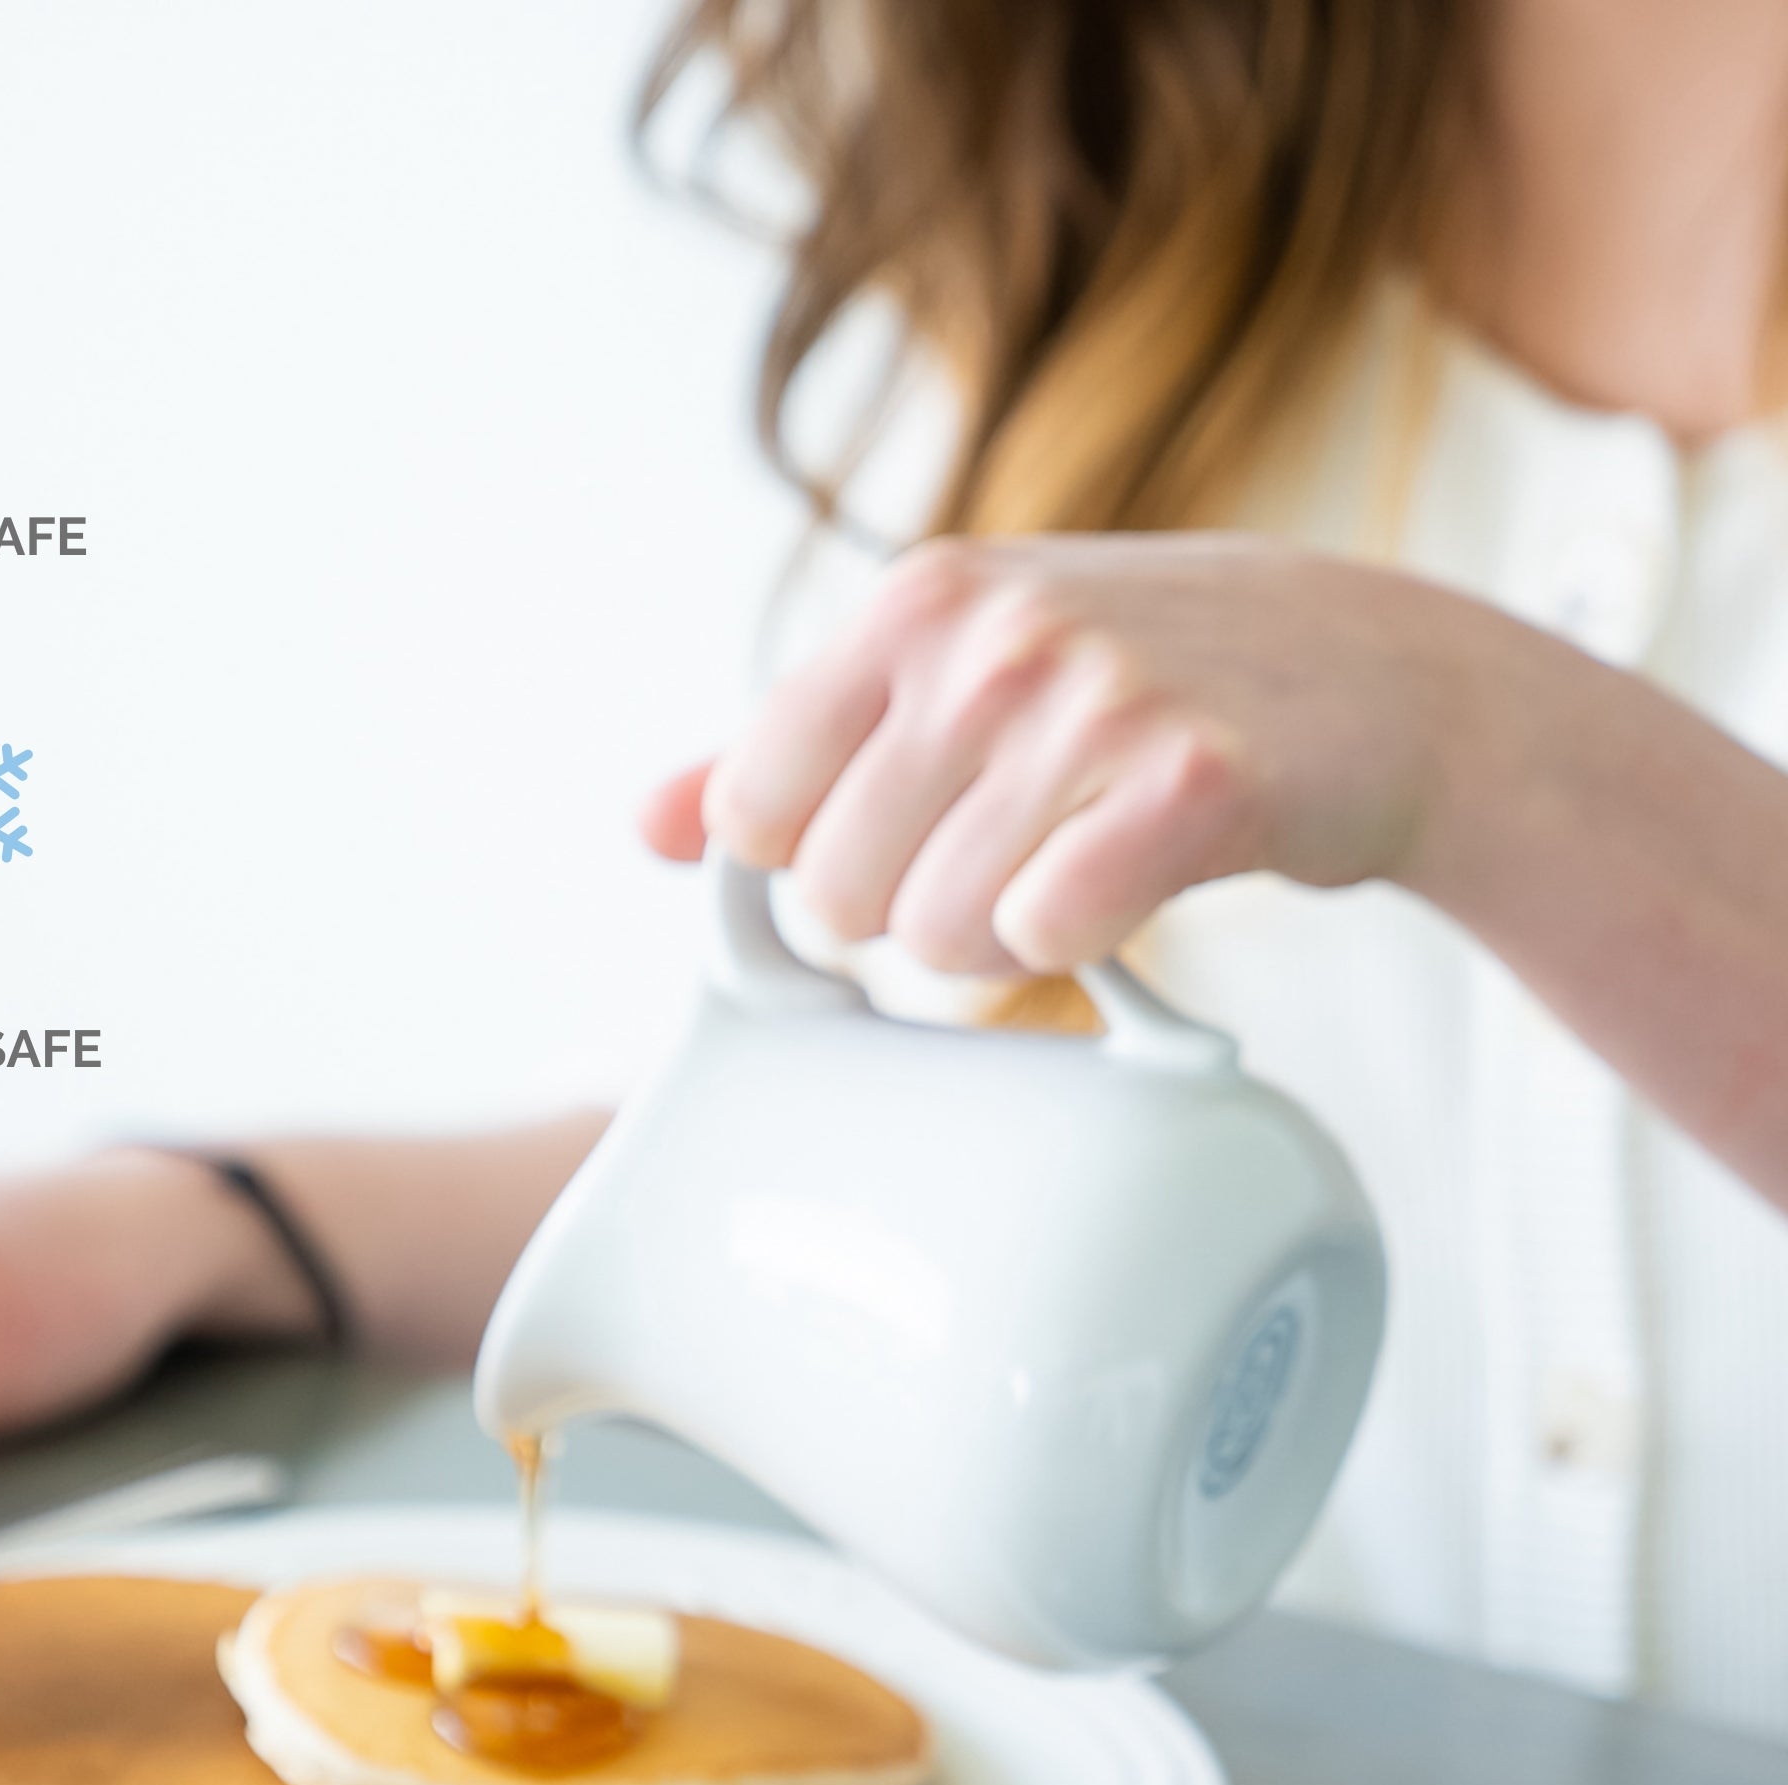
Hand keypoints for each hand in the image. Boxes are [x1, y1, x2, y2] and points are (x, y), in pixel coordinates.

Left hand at [639, 534, 1482, 970]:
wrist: (1375, 674)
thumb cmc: (1131, 678)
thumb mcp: (951, 671)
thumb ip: (786, 749)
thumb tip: (645, 825)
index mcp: (911, 603)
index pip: (753, 819)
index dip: (821, 855)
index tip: (907, 826)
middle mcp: (991, 639)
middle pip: (840, 899)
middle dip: (915, 909)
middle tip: (1015, 845)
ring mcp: (1094, 703)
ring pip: (939, 938)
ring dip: (1002, 938)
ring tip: (1075, 860)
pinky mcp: (1190, 785)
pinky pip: (1048, 939)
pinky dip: (1082, 944)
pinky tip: (1129, 881)